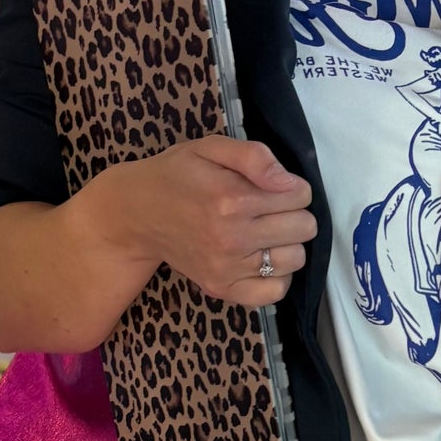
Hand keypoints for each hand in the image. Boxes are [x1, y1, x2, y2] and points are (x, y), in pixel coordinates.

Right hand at [94, 136, 315, 307]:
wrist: (137, 213)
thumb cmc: (177, 175)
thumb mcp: (211, 148)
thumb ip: (253, 156)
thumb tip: (288, 182)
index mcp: (232, 198)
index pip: (301, 196)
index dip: (293, 187)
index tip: (273, 186)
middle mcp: (232, 237)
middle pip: (304, 228)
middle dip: (293, 213)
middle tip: (268, 208)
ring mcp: (227, 267)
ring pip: (296, 259)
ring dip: (287, 244)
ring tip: (263, 232)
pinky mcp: (221, 288)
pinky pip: (274, 292)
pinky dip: (277, 276)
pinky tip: (262, 258)